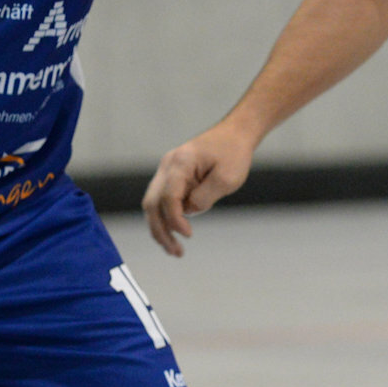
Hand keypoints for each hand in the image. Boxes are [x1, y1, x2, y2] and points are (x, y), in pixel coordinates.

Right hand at [142, 121, 257, 255]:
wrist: (235, 134)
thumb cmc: (233, 154)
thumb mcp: (227, 179)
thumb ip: (204, 198)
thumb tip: (188, 212)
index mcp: (180, 163)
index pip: (168, 198)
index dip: (175, 220)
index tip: (189, 235)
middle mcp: (167, 166)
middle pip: (152, 203)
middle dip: (160, 231)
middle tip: (176, 252)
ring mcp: (167, 171)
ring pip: (153, 204)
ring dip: (161, 228)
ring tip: (175, 250)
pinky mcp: (172, 177)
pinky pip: (163, 201)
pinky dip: (167, 219)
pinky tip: (176, 235)